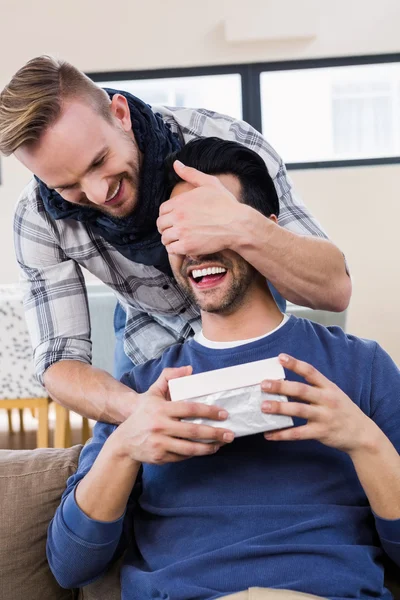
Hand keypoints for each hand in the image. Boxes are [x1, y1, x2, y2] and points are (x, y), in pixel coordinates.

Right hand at [113, 366, 234, 464]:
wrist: (124, 442)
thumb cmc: (143, 414)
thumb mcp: (152, 393)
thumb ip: (168, 377)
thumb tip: (189, 369)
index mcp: (160, 409)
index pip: (189, 408)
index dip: (209, 411)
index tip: (224, 414)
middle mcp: (160, 426)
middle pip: (193, 430)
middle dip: (215, 433)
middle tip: (230, 434)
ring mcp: (160, 443)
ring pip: (190, 448)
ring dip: (209, 447)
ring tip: (221, 444)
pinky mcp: (160, 457)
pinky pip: (183, 456)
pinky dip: (195, 454)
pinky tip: (206, 449)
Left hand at [157, 161, 245, 254]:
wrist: (237, 224)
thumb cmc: (226, 204)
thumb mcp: (209, 183)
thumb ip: (191, 174)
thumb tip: (176, 163)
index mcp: (180, 202)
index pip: (162, 210)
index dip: (167, 215)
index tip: (175, 219)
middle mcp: (178, 216)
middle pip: (160, 224)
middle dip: (167, 227)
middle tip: (176, 230)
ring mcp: (182, 232)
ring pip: (165, 238)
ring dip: (170, 239)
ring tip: (179, 239)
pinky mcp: (188, 246)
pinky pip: (172, 250)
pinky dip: (175, 249)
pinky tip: (183, 246)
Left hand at [260, 354, 377, 454]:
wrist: (363, 435)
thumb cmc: (342, 411)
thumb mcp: (334, 394)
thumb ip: (315, 388)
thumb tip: (285, 383)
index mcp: (329, 387)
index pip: (311, 372)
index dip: (295, 364)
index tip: (280, 357)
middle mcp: (327, 400)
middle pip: (301, 390)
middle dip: (281, 387)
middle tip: (264, 384)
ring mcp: (324, 417)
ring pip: (299, 410)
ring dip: (280, 408)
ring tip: (264, 407)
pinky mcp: (321, 433)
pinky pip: (298, 433)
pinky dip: (282, 434)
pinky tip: (269, 434)